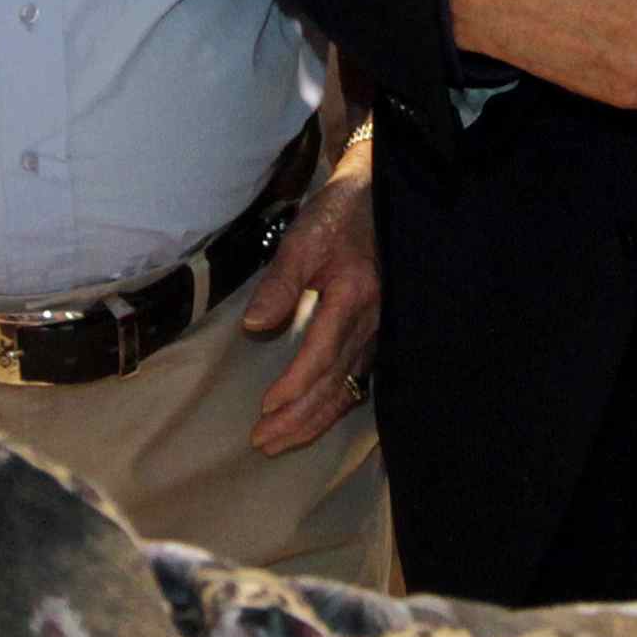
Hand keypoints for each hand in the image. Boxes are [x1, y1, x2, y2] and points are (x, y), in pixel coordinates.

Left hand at [242, 124, 380, 456]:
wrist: (381, 195)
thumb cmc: (339, 214)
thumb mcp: (302, 238)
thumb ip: (280, 283)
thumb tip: (255, 327)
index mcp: (354, 295)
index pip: (322, 355)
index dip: (295, 386)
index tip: (266, 409)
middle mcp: (374, 320)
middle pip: (335, 382)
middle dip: (299, 417)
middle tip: (263, 442)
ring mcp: (381, 330)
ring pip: (349, 387)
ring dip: (316, 419)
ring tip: (281, 440)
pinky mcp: (380, 332)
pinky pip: (361, 378)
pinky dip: (338, 403)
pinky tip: (319, 418)